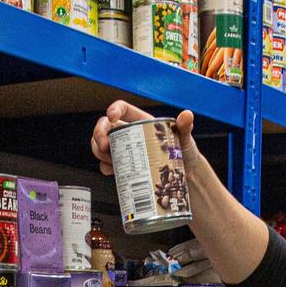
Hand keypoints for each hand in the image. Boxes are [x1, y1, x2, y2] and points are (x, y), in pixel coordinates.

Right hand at [90, 100, 221, 190]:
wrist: (184, 177)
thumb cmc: (184, 153)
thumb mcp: (185, 138)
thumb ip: (185, 126)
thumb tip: (187, 115)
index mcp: (141, 121)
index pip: (122, 109)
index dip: (113, 110)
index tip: (111, 117)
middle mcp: (129, 134)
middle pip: (105, 127)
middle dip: (99, 134)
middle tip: (104, 146)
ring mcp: (124, 150)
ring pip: (102, 144)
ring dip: (99, 151)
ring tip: (109, 160)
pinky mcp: (123, 166)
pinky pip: (106, 164)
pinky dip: (105, 167)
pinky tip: (112, 171)